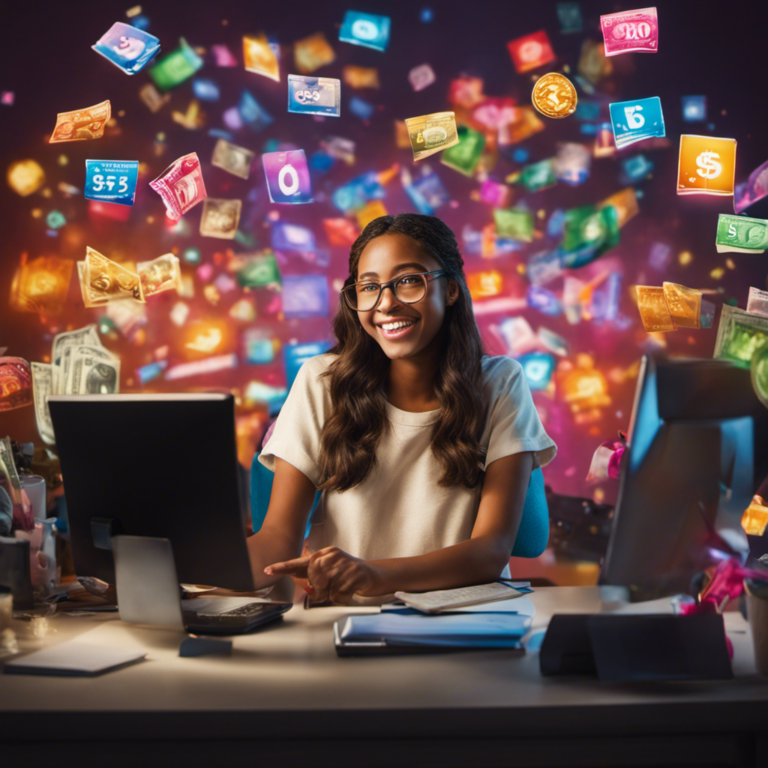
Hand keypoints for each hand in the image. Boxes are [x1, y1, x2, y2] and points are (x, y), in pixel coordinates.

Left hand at [264, 547, 381, 604]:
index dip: (283, 567)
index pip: (300, 561)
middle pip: (313, 579)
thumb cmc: (347, 574)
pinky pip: (338, 595)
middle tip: (328, 591)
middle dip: (318, 590)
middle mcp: (333, 556)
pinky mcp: (356, 574)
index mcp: (324, 554)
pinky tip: (348, 592)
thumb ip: (314, 578)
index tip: (268, 570)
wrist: (373, 574)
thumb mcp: (330, 571)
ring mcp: (345, 564)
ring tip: (341, 589)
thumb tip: (306, 589)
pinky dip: (342, 599)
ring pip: (326, 589)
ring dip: (330, 596)